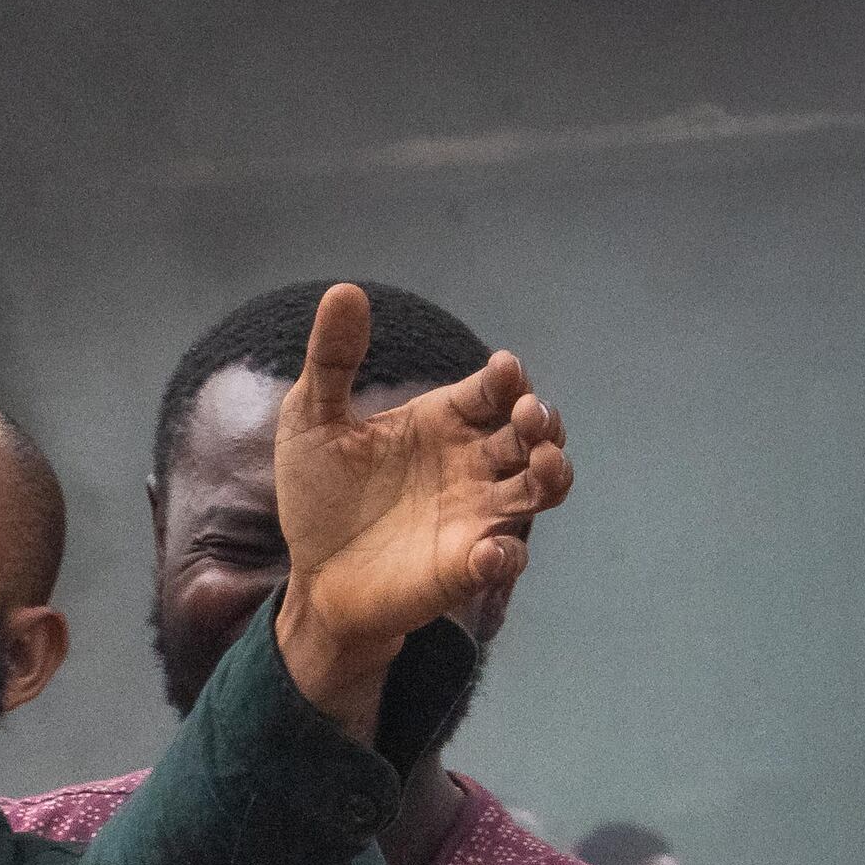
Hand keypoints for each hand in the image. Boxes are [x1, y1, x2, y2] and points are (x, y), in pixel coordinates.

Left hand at [271, 283, 572, 729]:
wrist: (311, 574)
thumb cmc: (320, 495)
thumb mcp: (311, 421)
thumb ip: (332, 361)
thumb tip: (344, 291)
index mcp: (446, 420)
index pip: (494, 389)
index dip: (508, 378)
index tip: (504, 370)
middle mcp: (473, 463)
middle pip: (532, 434)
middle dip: (543, 420)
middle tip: (531, 414)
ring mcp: (476, 515)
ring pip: (540, 487)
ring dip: (553, 473)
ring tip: (546, 462)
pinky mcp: (465, 566)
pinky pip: (504, 558)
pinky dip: (506, 553)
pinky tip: (488, 550)